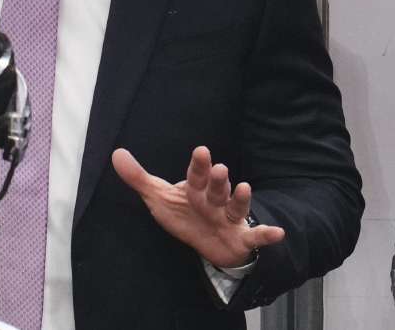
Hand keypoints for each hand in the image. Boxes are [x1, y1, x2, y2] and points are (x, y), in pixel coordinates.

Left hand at [112, 146, 285, 268]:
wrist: (209, 244)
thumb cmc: (185, 214)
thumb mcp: (159, 198)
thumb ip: (139, 178)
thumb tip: (116, 154)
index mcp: (196, 189)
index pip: (196, 175)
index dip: (199, 165)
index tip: (201, 150)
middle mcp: (215, 201)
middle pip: (217, 189)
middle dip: (218, 180)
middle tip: (220, 169)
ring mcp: (229, 218)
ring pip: (235, 207)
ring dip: (241, 199)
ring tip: (246, 187)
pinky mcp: (240, 238)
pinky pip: (255, 237)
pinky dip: (266, 235)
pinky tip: (278, 233)